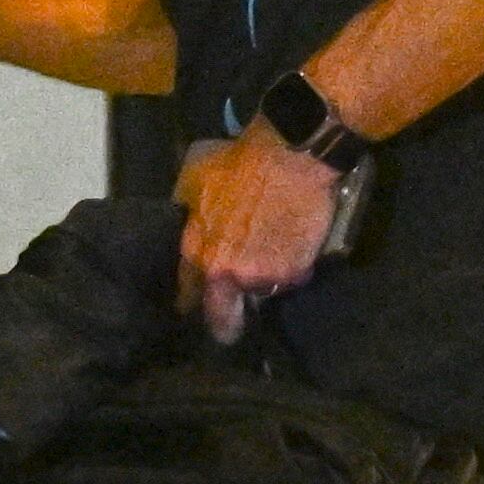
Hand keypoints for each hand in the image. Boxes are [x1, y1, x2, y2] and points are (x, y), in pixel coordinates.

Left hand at [176, 123, 338, 342]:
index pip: (187, 297)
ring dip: (264, 283)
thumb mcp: (195, 182)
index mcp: (198, 252)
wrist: (290, 154)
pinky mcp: (296, 271)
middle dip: (226, 326)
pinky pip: (291, 278)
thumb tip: (188, 236)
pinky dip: (292, 268)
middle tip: (230, 329)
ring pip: (262, 293)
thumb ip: (190, 220)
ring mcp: (265, 276)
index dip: (190, 305)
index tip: (195, 310)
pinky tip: (293, 244)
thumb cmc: (239, 161)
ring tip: (270, 259)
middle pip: (225, 319)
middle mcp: (229, 273)